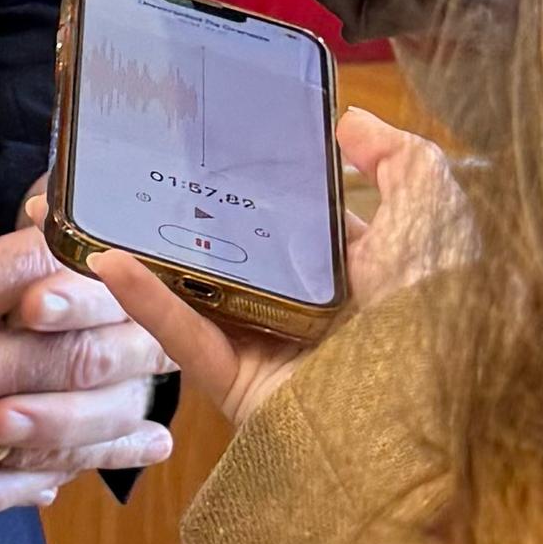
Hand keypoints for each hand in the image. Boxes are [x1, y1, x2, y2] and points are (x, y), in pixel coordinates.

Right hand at [0, 64, 168, 522]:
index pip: (46, 272)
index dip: (85, 248)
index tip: (114, 233)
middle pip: (68, 360)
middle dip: (128, 347)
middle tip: (179, 336)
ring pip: (44, 434)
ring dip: (104, 429)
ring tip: (157, 427)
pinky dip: (37, 477)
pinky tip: (68, 475)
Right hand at [90, 108, 475, 432]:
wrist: (423, 420)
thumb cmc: (437, 319)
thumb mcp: (434, 220)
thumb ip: (402, 163)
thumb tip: (350, 122)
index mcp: (362, 278)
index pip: (305, 226)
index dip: (270, 188)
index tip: (224, 145)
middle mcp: (312, 314)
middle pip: (241, 258)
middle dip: (197, 218)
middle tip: (147, 170)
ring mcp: (271, 351)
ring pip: (201, 297)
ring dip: (153, 260)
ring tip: (105, 212)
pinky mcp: (239, 386)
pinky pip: (185, 339)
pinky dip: (147, 302)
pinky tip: (109, 263)